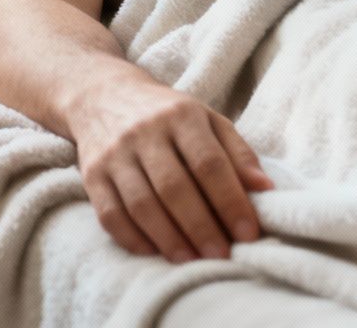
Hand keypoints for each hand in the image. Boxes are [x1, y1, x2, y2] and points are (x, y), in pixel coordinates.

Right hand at [68, 73, 272, 260]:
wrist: (102, 94)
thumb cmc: (166, 114)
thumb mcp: (207, 119)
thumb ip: (237, 153)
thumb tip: (265, 189)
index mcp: (180, 115)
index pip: (209, 163)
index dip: (230, 202)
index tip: (248, 234)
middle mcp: (144, 131)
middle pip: (174, 187)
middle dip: (201, 227)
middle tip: (221, 256)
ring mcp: (114, 153)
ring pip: (141, 205)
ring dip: (169, 239)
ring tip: (192, 261)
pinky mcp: (91, 173)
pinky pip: (110, 214)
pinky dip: (133, 238)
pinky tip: (155, 251)